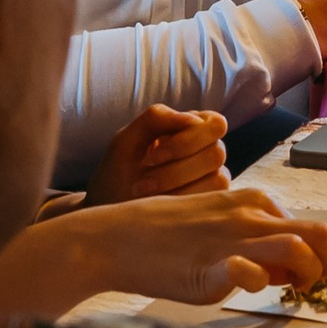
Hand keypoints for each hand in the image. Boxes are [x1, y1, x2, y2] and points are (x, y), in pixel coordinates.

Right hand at [71, 186, 326, 309]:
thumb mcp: (217, 222)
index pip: (310, 227)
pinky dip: (258, 280)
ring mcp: (232, 241)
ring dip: (308, 274)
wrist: (117, 237)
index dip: (319, 255)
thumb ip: (251, 238)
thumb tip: (280, 267)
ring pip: (297, 248)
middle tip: (320, 284)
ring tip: (293, 291)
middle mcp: (250, 216)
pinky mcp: (210, 270)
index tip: (306, 275)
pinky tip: (252, 284)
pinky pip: (247, 270)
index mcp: (254, 202)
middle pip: (318, 234)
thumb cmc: (166, 234)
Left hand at [87, 103, 228, 203]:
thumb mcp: (127, 140)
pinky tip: (159, 205)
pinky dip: (181, 202)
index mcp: (194, 128)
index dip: (187, 141)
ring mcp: (213, 179)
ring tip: (146, 195)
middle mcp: (209, 152)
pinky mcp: (210, 204)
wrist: (108, 208)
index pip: (216, 124)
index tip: (152, 158)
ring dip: (177, 189)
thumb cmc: (118, 171)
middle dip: (177, 170)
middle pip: (217, 153)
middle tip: (144, 182)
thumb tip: (194, 120)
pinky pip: (211, 202)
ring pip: (218, 179)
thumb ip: (156, 118)